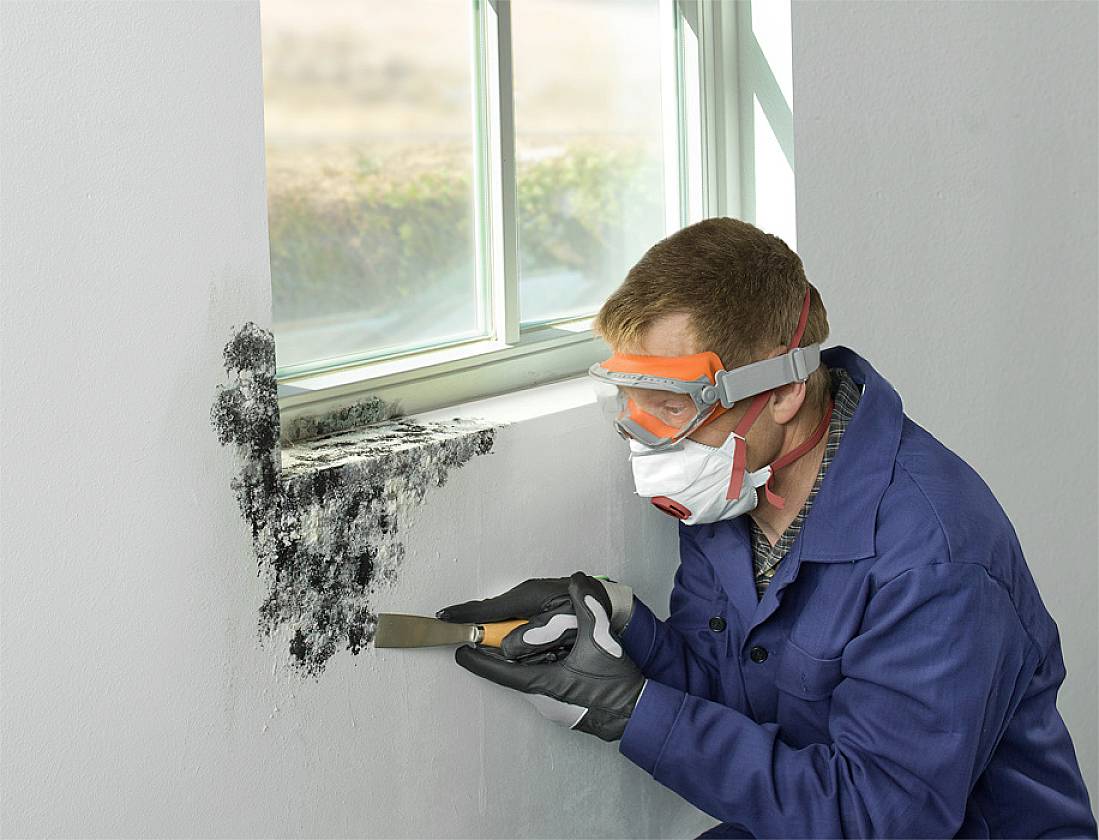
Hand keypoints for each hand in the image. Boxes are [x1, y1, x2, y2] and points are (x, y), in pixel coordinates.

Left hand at [454, 572, 644, 741]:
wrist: (637, 716)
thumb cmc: (616, 688)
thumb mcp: (601, 642)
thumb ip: (588, 609)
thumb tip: (578, 582)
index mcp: (544, 683)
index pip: (502, 672)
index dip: (479, 661)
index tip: (461, 652)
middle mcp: (543, 698)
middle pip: (514, 671)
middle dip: (504, 653)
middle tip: (495, 634)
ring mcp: (552, 704)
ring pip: (529, 676)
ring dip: (526, 660)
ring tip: (524, 641)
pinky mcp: (563, 705)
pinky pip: (543, 682)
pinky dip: (541, 666)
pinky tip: (554, 655)